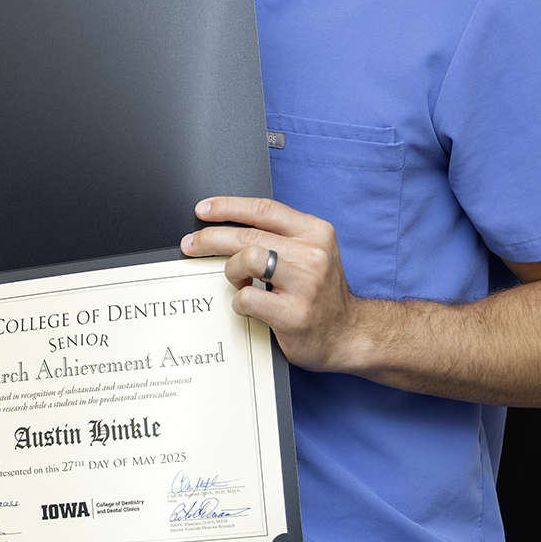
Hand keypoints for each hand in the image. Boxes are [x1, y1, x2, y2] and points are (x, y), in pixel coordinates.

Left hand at [182, 196, 359, 372]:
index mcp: (314, 232)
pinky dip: (238, 302)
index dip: (227, 206)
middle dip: (210, 238)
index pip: (263, 209)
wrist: (349, 335)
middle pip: (247, 234)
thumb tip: (227, 225)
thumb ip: (278, 236)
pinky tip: (247, 306)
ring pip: (247, 258)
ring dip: (232, 270)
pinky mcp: (293, 314)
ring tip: (238, 281)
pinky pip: (247, 298)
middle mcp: (312, 254)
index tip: (203, 209)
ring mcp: (305, 285)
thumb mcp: (310, 252)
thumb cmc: (320, 292)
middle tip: (191, 244)